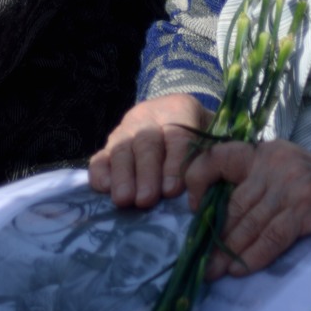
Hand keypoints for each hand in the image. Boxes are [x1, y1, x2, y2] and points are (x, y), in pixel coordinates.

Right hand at [88, 94, 209, 207]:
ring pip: (122, 148)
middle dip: (146, 172)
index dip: (174, 163)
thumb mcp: (210, 143)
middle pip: (146, 142)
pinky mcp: (111, 143)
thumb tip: (200, 190)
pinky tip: (103, 188)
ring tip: (124, 200)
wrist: (181, 123)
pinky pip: (101, 155)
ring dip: (122, 176)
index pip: (177, 135)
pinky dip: (100, 171)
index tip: (173, 191)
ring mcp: (127, 128)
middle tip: (146, 199)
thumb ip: (206, 161)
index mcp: (180, 109)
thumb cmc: (201, 141)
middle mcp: (149, 115)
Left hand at [185, 138, 310, 278]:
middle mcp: (272, 166)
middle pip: (234, 202)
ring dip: (229, 250)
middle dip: (214, 233)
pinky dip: (255, 255)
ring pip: (250, 223)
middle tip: (200, 257)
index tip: (191, 206)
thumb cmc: (310, 180)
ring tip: (214, 270)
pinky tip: (240, 268)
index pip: (217, 157)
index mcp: (260, 153)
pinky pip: (273, 237)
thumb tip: (211, 205)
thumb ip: (251, 178)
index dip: (198, 179)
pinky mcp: (305, 211)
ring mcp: (289, 188)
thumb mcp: (278, 165)